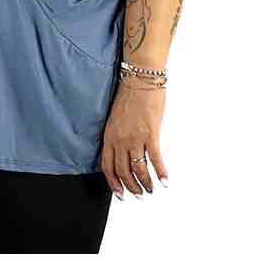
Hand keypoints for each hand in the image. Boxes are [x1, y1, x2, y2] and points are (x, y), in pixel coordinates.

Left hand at [100, 80, 168, 200]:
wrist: (140, 79)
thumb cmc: (129, 95)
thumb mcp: (115, 118)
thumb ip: (116, 136)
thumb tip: (123, 152)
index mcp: (109, 136)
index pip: (108, 167)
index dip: (114, 183)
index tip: (120, 194)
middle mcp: (119, 140)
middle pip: (123, 171)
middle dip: (132, 187)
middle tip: (140, 195)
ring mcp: (135, 138)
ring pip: (138, 169)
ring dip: (146, 183)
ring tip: (151, 189)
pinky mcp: (150, 133)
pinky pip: (155, 158)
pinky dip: (161, 172)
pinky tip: (165, 180)